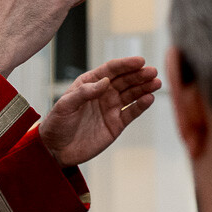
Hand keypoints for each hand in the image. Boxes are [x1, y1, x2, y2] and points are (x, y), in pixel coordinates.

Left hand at [37, 57, 160, 166]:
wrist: (56, 150)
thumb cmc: (57, 124)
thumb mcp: (65, 105)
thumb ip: (84, 92)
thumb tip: (105, 82)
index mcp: (89, 84)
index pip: (110, 70)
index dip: (125, 65)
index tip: (139, 61)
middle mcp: (102, 93)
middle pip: (124, 80)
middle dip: (139, 75)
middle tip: (152, 72)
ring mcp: (111, 108)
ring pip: (132, 94)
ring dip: (144, 88)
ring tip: (156, 83)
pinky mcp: (116, 124)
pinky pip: (132, 112)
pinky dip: (141, 105)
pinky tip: (149, 98)